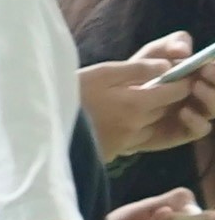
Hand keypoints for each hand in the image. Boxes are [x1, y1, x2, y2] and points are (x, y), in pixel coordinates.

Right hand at [79, 44, 207, 161]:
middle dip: (164, 96)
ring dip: (149, 113)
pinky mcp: (114, 152)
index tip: (173, 73)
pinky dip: (135, 128)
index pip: (175, 91)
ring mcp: (126, 141)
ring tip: (131, 102)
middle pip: (165, 108)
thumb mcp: (101, 73)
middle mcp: (137, 125)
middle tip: (149, 85)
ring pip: (152, 125)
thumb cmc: (68, 96)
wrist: (40, 128)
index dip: (179, 80)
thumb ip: (136, 69)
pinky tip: (118, 119)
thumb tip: (166, 67)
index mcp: (136, 103)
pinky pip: (136, 139)